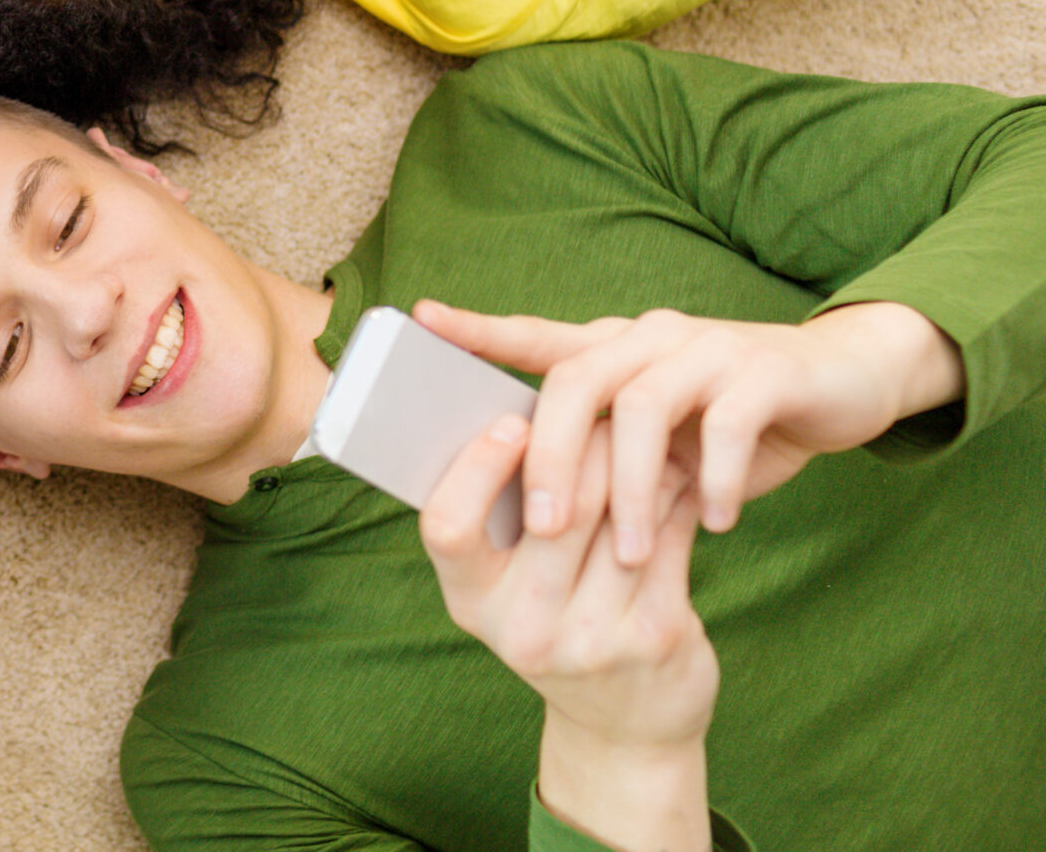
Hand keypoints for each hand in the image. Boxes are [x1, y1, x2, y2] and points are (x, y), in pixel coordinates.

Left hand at [416, 300, 962, 565]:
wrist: (848, 379)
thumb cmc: (735, 414)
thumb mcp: (664, 431)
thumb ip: (609, 451)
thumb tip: (536, 512)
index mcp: (616, 346)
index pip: (534, 335)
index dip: (479, 328)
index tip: (422, 318)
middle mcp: (651, 336)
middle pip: (575, 381)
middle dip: (553, 458)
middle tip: (546, 527)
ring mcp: (707, 347)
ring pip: (642, 407)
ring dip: (630, 488)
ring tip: (631, 552)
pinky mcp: (766, 371)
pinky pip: (724, 424)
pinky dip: (712, 478)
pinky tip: (713, 524)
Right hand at [423, 418, 716, 851]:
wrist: (626, 725)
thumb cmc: (556, 621)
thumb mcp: (507, 586)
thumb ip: (501, 516)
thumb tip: (514, 406)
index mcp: (470, 603)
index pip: (449, 528)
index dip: (476, 469)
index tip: (509, 422)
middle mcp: (523, 627)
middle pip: (554, 506)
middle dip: (582, 442)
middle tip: (600, 402)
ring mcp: (592, 638)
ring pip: (618, 511)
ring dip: (635, 457)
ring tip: (643, 425)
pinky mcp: (656, 635)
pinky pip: (667, 534)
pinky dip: (675, 490)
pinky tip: (678, 468)